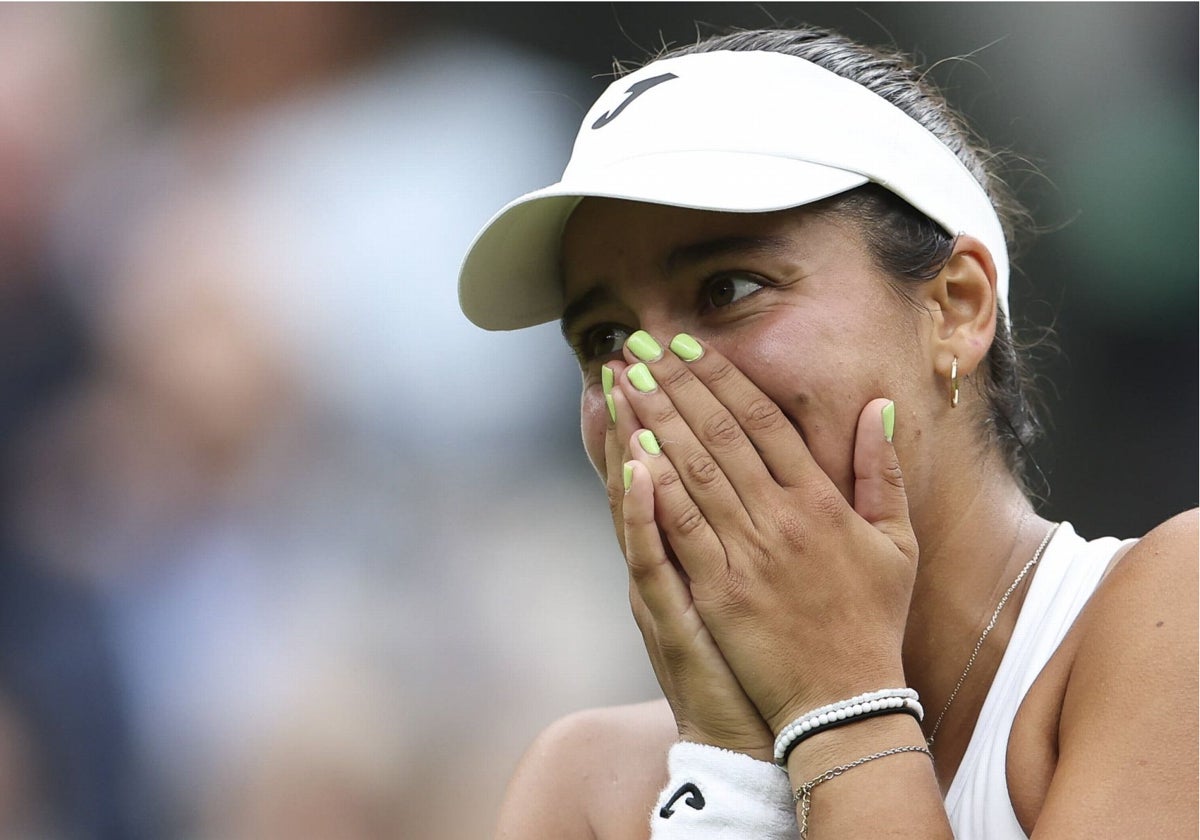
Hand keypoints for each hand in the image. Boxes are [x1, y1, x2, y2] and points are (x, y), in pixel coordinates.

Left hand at [614, 334, 918, 734]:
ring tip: (621, 381)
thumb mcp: (897, 543)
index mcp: (820, 501)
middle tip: (637, 345)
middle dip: (674, 384)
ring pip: (693, 471)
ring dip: (654, 420)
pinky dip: (653, 487)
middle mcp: (780, 518)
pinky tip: (630, 451)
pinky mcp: (717, 591)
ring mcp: (746, 554)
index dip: (721, 378)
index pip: (762, 421)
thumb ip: (884, 473)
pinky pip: (680, 528)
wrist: (844, 702)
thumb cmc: (871, 621)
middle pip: (719, 435)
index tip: (686, 346)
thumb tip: (879, 409)